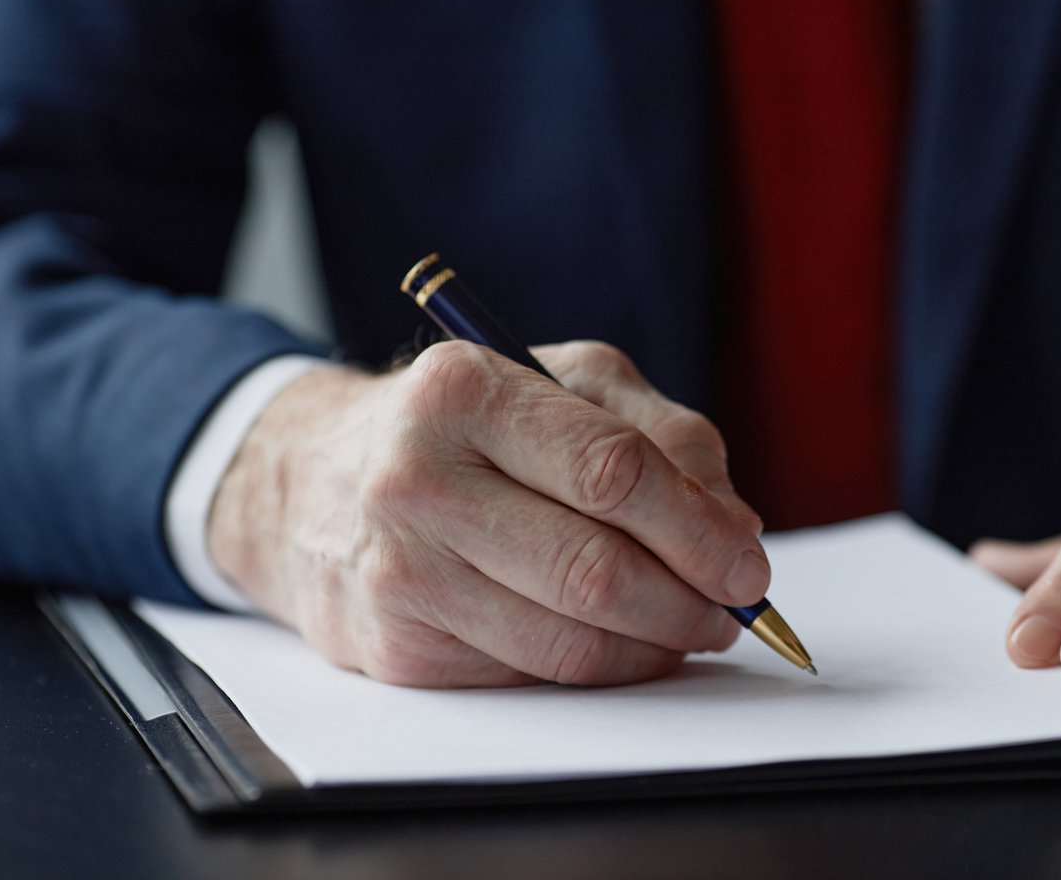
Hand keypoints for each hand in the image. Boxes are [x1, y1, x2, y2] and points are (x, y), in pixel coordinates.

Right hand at [207, 340, 767, 687]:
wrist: (312, 483)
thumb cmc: (468, 425)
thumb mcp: (568, 383)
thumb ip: (666, 438)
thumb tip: (736, 528)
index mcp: (465, 390)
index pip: (612, 472)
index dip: (699, 529)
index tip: (749, 564)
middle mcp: (417, 480)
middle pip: (595, 569)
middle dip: (690, 601)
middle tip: (734, 609)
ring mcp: (399, 572)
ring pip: (568, 641)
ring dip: (655, 646)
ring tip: (691, 626)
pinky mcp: (393, 649)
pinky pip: (529, 676)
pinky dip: (598, 667)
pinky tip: (619, 640)